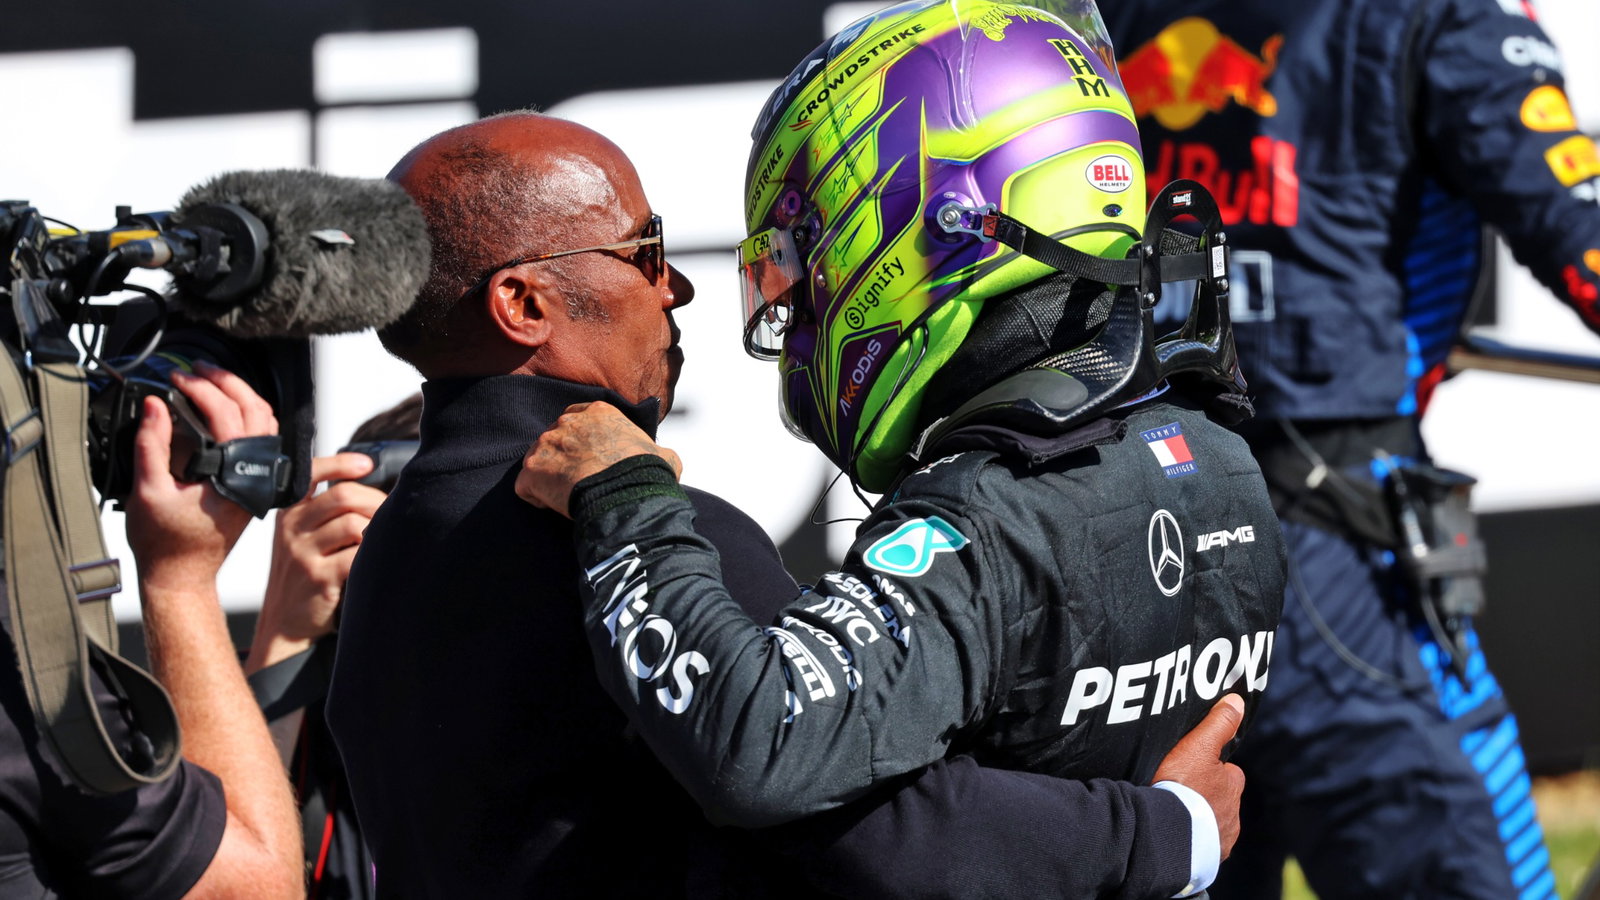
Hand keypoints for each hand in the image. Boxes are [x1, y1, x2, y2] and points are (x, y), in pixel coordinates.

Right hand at [126, 362, 277, 591]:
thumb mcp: (148, 491)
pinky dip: (245, 415)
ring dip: (240, 395)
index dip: (200, 389)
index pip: (226, 416)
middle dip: (226, 381)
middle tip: (197, 369)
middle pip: (255, 410)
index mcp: (233, 477)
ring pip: (264, 422)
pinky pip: (260, 437)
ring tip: (209, 380)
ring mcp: (258, 478)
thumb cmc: (165, 543)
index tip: (176, 378)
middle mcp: (254, 475)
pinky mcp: (253, 481)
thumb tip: (155, 405)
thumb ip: (151, 445)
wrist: (181, 574)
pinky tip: (222, 407)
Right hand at [245, 452, 384, 671]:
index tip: (367, 464)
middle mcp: (292, 529)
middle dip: (376, 502)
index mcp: (288, 514)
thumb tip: (371, 490)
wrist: (284, 626)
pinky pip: (357, 555)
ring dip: (377, 531)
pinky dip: (374, 555)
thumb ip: (324, 514)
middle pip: (344, 496)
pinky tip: (376, 561)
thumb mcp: (300, 540)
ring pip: (354, 524)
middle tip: (390, 516)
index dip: (340, 463)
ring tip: (383, 542)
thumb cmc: (302, 579)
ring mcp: (303, 553)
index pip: (310, 474)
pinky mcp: (318, 577)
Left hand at [514, 401, 681, 517]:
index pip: (578, 419)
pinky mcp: (532, 470)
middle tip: (579, 480)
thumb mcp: (664, 456)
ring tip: (567, 497)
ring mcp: (546, 444)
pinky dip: (536, 498)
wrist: (624, 495)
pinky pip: (526, 486)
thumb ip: (659, 452)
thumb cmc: (645, 475)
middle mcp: (567, 422)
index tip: (591, 459)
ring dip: (549, 477)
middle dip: (563, 458)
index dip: (582, 442)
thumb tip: (667, 459)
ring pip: (538, 461)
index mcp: (598, 412)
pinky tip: (555, 507)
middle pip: (555, 438)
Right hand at [1153, 694, 1245, 859]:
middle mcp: (1233, 814)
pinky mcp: (1208, 858)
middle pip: (1219, 799)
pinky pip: (1201, 846)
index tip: (1188, 768)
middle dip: (1204, 796)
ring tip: (1172, 814)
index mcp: (1233, 785)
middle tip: (1177, 791)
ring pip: (1212, 823)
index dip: (1208, 767)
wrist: (1167, 832)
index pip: (1227, 772)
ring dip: (1197, 818)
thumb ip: (1218, 724)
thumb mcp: (1197, 746)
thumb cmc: (1182, 786)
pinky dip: (1191, 839)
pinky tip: (1174, 834)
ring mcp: (1221, 839)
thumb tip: (1238, 701)